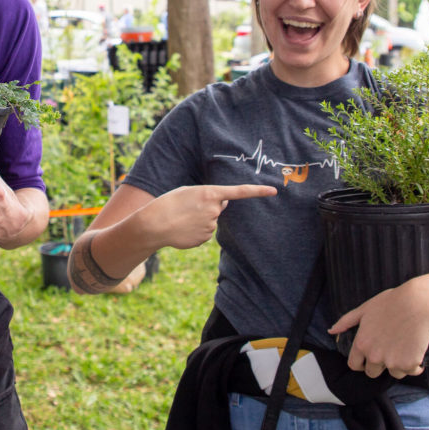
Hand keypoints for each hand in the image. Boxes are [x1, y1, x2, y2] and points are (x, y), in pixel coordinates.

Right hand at [133, 183, 276, 250]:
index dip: (258, 191)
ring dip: (201, 218)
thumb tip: (224, 204)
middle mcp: (213, 209)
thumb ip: (209, 195)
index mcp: (210, 193)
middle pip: (219, 206)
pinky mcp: (204, 238)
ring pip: (212, 220)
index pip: (239, 191)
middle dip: (209, 205)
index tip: (274, 191)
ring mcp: (210, 225)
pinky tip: (183, 228)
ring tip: (183, 218)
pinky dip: (196, 230)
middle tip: (189, 206)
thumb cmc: (169, 203)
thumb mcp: (188, 191)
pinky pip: (205, 232)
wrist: (154, 224)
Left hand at [331, 284, 428, 379]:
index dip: (361, 363)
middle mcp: (374, 356)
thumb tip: (331, 331)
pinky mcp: (408, 364)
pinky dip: (414, 366)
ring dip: (398, 365)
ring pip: (393, 373)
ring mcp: (391, 362)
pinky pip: (410, 372)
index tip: (368, 359)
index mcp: (361, 344)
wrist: (419, 304)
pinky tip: (416, 353)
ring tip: (404, 349)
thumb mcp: (365, 308)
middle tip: (389, 351)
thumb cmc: (392, 302)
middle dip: (379, 365)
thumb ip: (346, 321)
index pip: (354, 365)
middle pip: (372, 372)